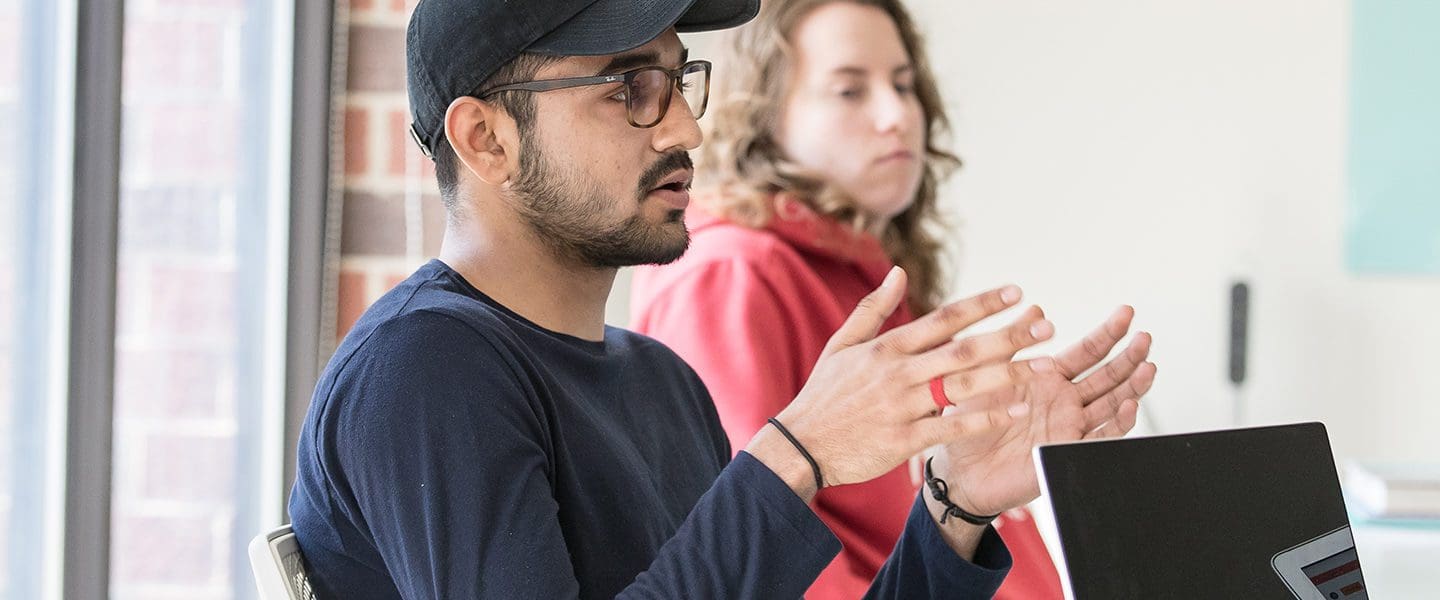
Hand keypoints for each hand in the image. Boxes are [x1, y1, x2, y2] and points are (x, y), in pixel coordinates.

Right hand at [744, 267, 1053, 495]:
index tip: (1017, 293)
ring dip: (1007, 375)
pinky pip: (952, 427)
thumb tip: (899, 271)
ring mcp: (901, 406)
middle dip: (1008, 336)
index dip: (982, 304)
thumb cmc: (824, 394)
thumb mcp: (841, 344)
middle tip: (1047, 326)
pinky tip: (1017, 411)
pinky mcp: (903, 439)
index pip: (943, 318)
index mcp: (887, 347)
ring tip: (1044, 366)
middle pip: (962, 349)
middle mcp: (898, 372)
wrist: (801, 444)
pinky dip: (985, 418)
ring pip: (963, 386)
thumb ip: (873, 308)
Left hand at [930, 305, 1156, 516]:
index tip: (1126, 313)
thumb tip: (1036, 310)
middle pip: (1108, 376)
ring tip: (1148, 367)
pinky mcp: (1067, 451)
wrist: (960, 469)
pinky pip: (1100, 437)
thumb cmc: (970, 422)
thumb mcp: (986, 374)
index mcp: (1048, 378)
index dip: (1108, 333)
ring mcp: (1070, 427)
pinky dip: (1118, 423)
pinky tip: (1130, 406)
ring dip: (1133, 387)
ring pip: (1112, 404)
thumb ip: (1012, 343)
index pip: (1087, 352)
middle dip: (1129, 357)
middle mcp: (1065, 401)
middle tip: (1145, 338)